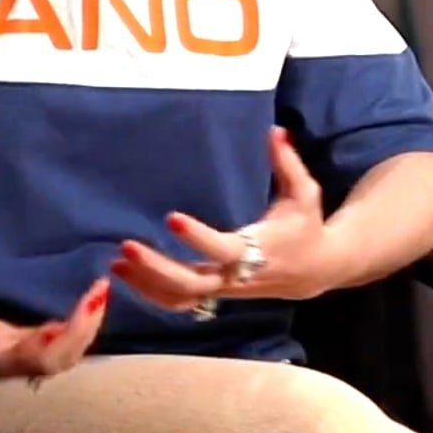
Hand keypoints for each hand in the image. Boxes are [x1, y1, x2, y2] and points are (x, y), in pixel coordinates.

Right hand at [0, 265, 107, 380]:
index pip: (26, 360)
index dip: (50, 345)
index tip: (62, 320)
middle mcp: (9, 364)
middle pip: (56, 363)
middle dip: (81, 333)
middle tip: (98, 294)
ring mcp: (22, 357)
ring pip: (65, 356)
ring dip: (87, 327)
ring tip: (100, 292)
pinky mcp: (30, 345)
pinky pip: (64, 343)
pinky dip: (81, 324)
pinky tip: (95, 298)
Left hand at [114, 128, 337, 310]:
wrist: (315, 271)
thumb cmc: (306, 227)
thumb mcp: (304, 194)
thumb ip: (287, 163)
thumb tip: (275, 130)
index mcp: (257, 249)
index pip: (222, 248)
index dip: (197, 237)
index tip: (171, 217)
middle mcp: (236, 275)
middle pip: (192, 282)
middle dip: (157, 268)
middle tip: (126, 246)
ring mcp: (223, 289)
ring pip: (181, 297)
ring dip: (146, 284)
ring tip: (117, 261)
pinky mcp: (215, 293)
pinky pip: (180, 302)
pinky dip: (151, 293)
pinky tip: (127, 275)